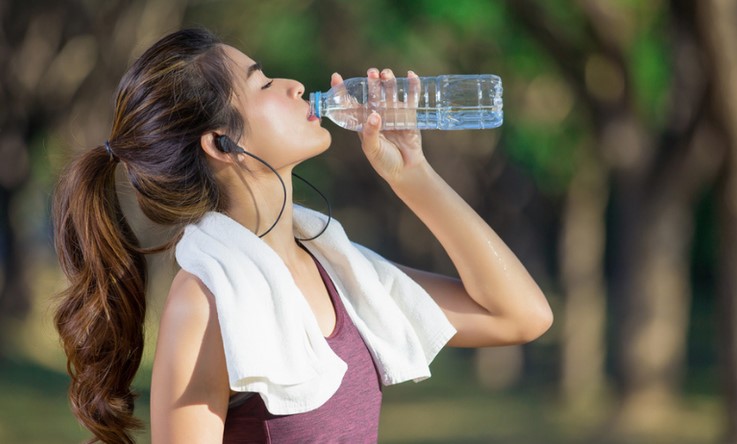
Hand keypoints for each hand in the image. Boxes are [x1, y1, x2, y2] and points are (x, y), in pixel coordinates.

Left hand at [331, 69, 425, 183]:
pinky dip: (412, 86)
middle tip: (371, 73)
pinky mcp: (409, 115)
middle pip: (373, 93)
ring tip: (386, 74)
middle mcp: (377, 114)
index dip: (342, 90)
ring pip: (390, 92)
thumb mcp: (372, 149)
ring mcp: (393, 112)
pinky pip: (411, 98)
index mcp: (363, 121)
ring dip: (389, 81)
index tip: (336, 77)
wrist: (405, 171)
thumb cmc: (384, 162)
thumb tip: (374, 115)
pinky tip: (411, 76)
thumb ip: (371, 133)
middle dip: (372, 82)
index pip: (350, 103)